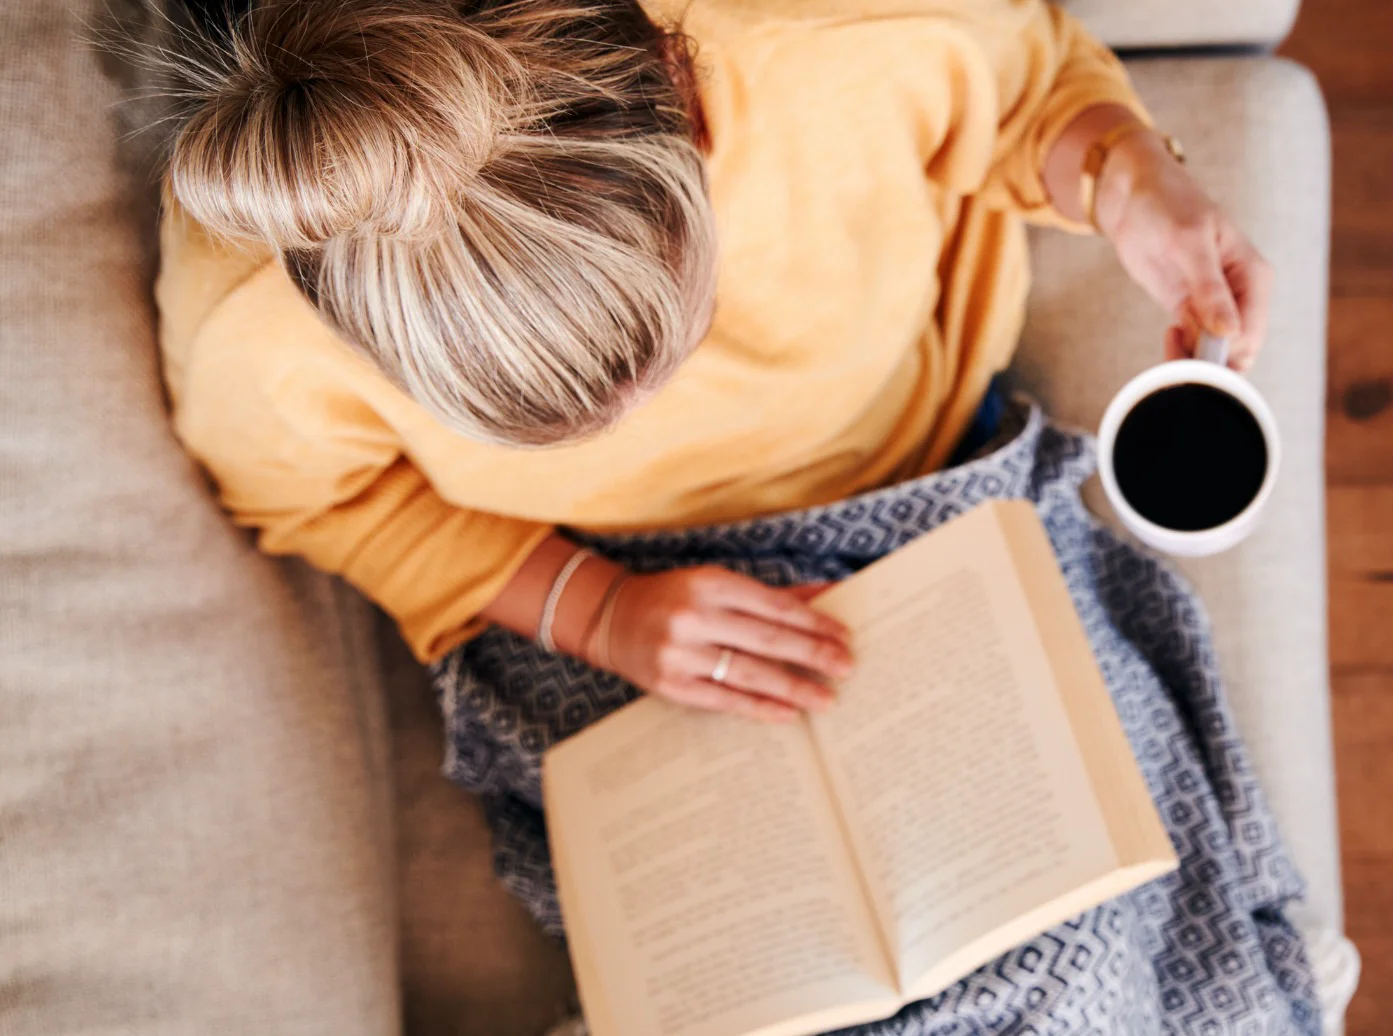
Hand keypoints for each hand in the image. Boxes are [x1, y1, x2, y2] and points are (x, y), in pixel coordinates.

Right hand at [595, 567, 852, 723]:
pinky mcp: (671, 685)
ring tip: (825, 699)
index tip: (843, 635)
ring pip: (749, 673)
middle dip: (812, 654)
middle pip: (766, 639)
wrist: (612, 618)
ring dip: (793, 687)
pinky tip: (787, 713)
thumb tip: (825, 594)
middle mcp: (694, 617)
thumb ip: (770, 593)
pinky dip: (759, 708)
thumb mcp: (717, 584)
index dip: (813, 621)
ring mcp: (680, 653)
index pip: (774, 605)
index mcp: (709, 584)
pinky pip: (724, 700)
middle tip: (847, 667)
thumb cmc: (676, 598)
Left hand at [1094, 131, 1272, 371]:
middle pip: (1237, 351)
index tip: (1193, 353)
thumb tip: (1230, 332)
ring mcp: (1215, 306)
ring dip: (1192, 359)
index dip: (1226, 355)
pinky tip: (1167, 334)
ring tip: (1170, 338)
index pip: (1251, 334)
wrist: (1134, 198)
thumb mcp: (1188, 243)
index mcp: (1254, 277)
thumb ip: (1209, 289)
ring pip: (1214, 354)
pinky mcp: (1188, 310)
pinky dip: (1180, 351)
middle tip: (1176, 350)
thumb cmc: (1167, 207)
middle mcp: (1240, 296)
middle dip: (1209, 362)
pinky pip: (1193, 345)